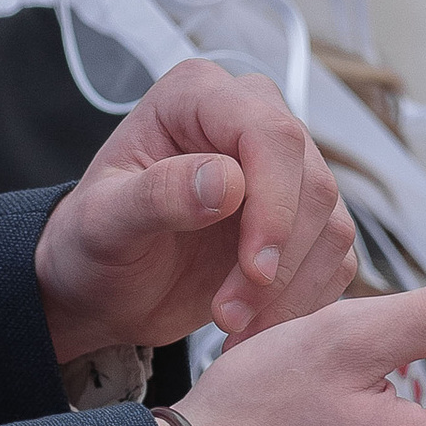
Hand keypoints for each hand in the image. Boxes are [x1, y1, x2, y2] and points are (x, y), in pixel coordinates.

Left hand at [34, 60, 355, 362]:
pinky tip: (254, 327)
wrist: (103, 288)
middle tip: (227, 316)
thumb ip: (157, 195)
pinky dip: (302, 303)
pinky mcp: (302, 222)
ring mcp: (283, 172)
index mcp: (197, 97)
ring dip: (289, 291)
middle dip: (278, 262)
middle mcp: (250, 121)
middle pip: (311, 183)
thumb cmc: (91, 245)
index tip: (254, 269)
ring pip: (331, 226)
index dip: (275, 203)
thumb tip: (226, 182)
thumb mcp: (103, 223)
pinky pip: (335, 261)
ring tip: (232, 327)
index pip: (270, 134)